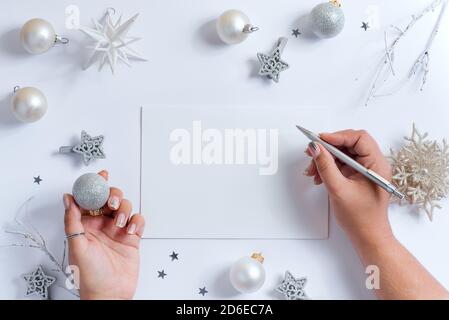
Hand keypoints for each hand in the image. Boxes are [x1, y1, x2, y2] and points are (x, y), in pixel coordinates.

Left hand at [63, 170, 144, 299]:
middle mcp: (102, 225)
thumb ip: (72, 221)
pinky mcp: (132, 238)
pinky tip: (131, 230)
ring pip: (125, 207)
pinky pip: (138, 220)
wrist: (110, 293)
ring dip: (124, 210)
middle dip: (113, 195)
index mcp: (86, 225)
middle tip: (111, 202)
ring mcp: (118, 230)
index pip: (90, 199)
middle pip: (110, 198)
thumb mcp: (77, 245)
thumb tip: (67, 198)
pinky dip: (137, 221)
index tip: (100, 175)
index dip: (94, 185)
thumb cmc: (89, 275)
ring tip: (120, 223)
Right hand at [304, 130, 392, 245]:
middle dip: (328, 149)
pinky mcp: (357, 176)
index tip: (320, 140)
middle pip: (349, 144)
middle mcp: (373, 164)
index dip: (338, 136)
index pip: (359, 138)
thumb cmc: (361, 218)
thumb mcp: (339, 189)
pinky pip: (341, 164)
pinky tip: (319, 176)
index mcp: (376, 164)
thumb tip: (316, 148)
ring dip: (325, 159)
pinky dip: (328, 167)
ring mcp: (365, 170)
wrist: (367, 236)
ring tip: (313, 170)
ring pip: (342, 154)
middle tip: (312, 153)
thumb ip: (325, 166)